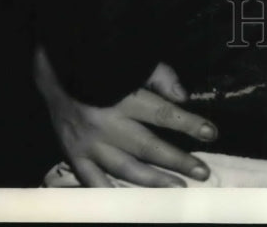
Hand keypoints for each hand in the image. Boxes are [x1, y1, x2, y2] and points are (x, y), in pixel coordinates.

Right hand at [34, 47, 216, 187]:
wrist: (56, 74)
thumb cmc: (102, 67)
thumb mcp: (131, 62)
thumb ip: (159, 77)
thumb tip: (184, 96)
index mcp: (123, 96)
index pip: (162, 113)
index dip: (188, 123)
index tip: (211, 133)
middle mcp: (107, 123)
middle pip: (147, 146)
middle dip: (177, 160)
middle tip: (202, 172)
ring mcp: (89, 143)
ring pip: (124, 168)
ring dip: (153, 180)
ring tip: (177, 188)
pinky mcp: (74, 155)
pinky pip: (92, 180)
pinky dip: (110, 192)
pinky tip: (130, 204)